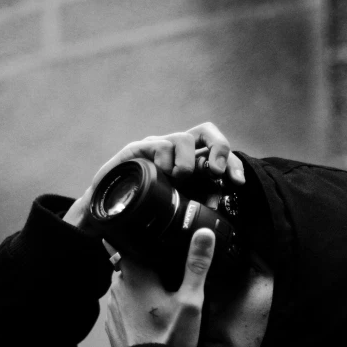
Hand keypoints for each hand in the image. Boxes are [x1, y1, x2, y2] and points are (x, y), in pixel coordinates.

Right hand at [63, 122, 244, 227]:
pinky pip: (161, 145)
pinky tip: (163, 173)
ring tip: (180, 178)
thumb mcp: (177, 210)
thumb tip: (219, 213)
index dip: (233, 165)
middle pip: (208, 133)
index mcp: (194, 165)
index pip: (220, 156)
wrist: (109, 212)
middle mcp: (179, 153)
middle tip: (216, 171)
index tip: (237, 183)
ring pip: (185, 138)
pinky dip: (166, 159)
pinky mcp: (140, 149)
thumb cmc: (147, 211)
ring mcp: (160, 148)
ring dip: (188, 161)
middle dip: (219, 148)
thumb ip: (197, 207)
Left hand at [102, 229, 214, 346]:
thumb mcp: (190, 300)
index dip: (149, 245)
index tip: (162, 251)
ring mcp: (113, 308)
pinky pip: (125, 308)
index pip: (134, 245)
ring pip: (128, 287)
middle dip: (149, 269)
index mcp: (134, 274)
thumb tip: (204, 235)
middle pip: (132, 266)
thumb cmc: (168, 338)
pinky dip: (136, 309)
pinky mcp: (113, 325)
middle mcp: (117, 287)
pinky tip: (153, 319)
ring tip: (164, 300)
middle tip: (170, 280)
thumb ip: (196, 266)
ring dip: (142, 289)